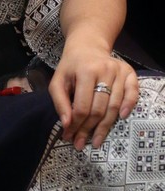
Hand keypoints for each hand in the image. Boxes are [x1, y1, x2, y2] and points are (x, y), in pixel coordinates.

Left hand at [49, 33, 138, 149]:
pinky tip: (122, 118)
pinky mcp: (130, 73)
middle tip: (80, 143)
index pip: (83, 106)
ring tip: (96, 141)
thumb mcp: (58, 80)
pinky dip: (129, 106)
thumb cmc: (71, 66)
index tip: (69, 137)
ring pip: (114, 106)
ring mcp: (119, 72)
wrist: (88, 46)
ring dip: (105, 127)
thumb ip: (60, 102)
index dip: (76, 125)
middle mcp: (105, 70)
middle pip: (99, 109)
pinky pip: (133, 94)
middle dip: (88, 129)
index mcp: (85, 71)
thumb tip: (67, 125)